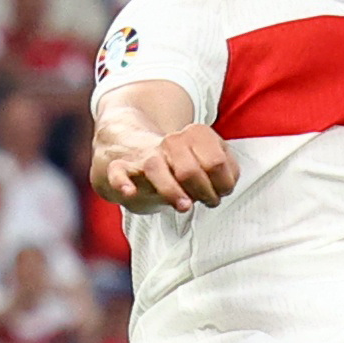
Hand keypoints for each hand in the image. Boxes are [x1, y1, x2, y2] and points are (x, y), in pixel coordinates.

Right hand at [93, 121, 237, 212]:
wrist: (131, 151)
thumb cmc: (177, 165)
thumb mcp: (205, 162)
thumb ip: (223, 172)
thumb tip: (226, 186)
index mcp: (194, 136)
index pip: (216, 161)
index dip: (224, 183)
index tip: (221, 192)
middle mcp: (169, 143)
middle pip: (189, 169)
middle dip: (203, 191)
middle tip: (207, 201)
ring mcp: (144, 156)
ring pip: (156, 168)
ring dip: (171, 190)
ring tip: (184, 206)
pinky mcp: (120, 168)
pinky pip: (117, 172)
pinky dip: (121, 182)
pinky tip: (129, 192)